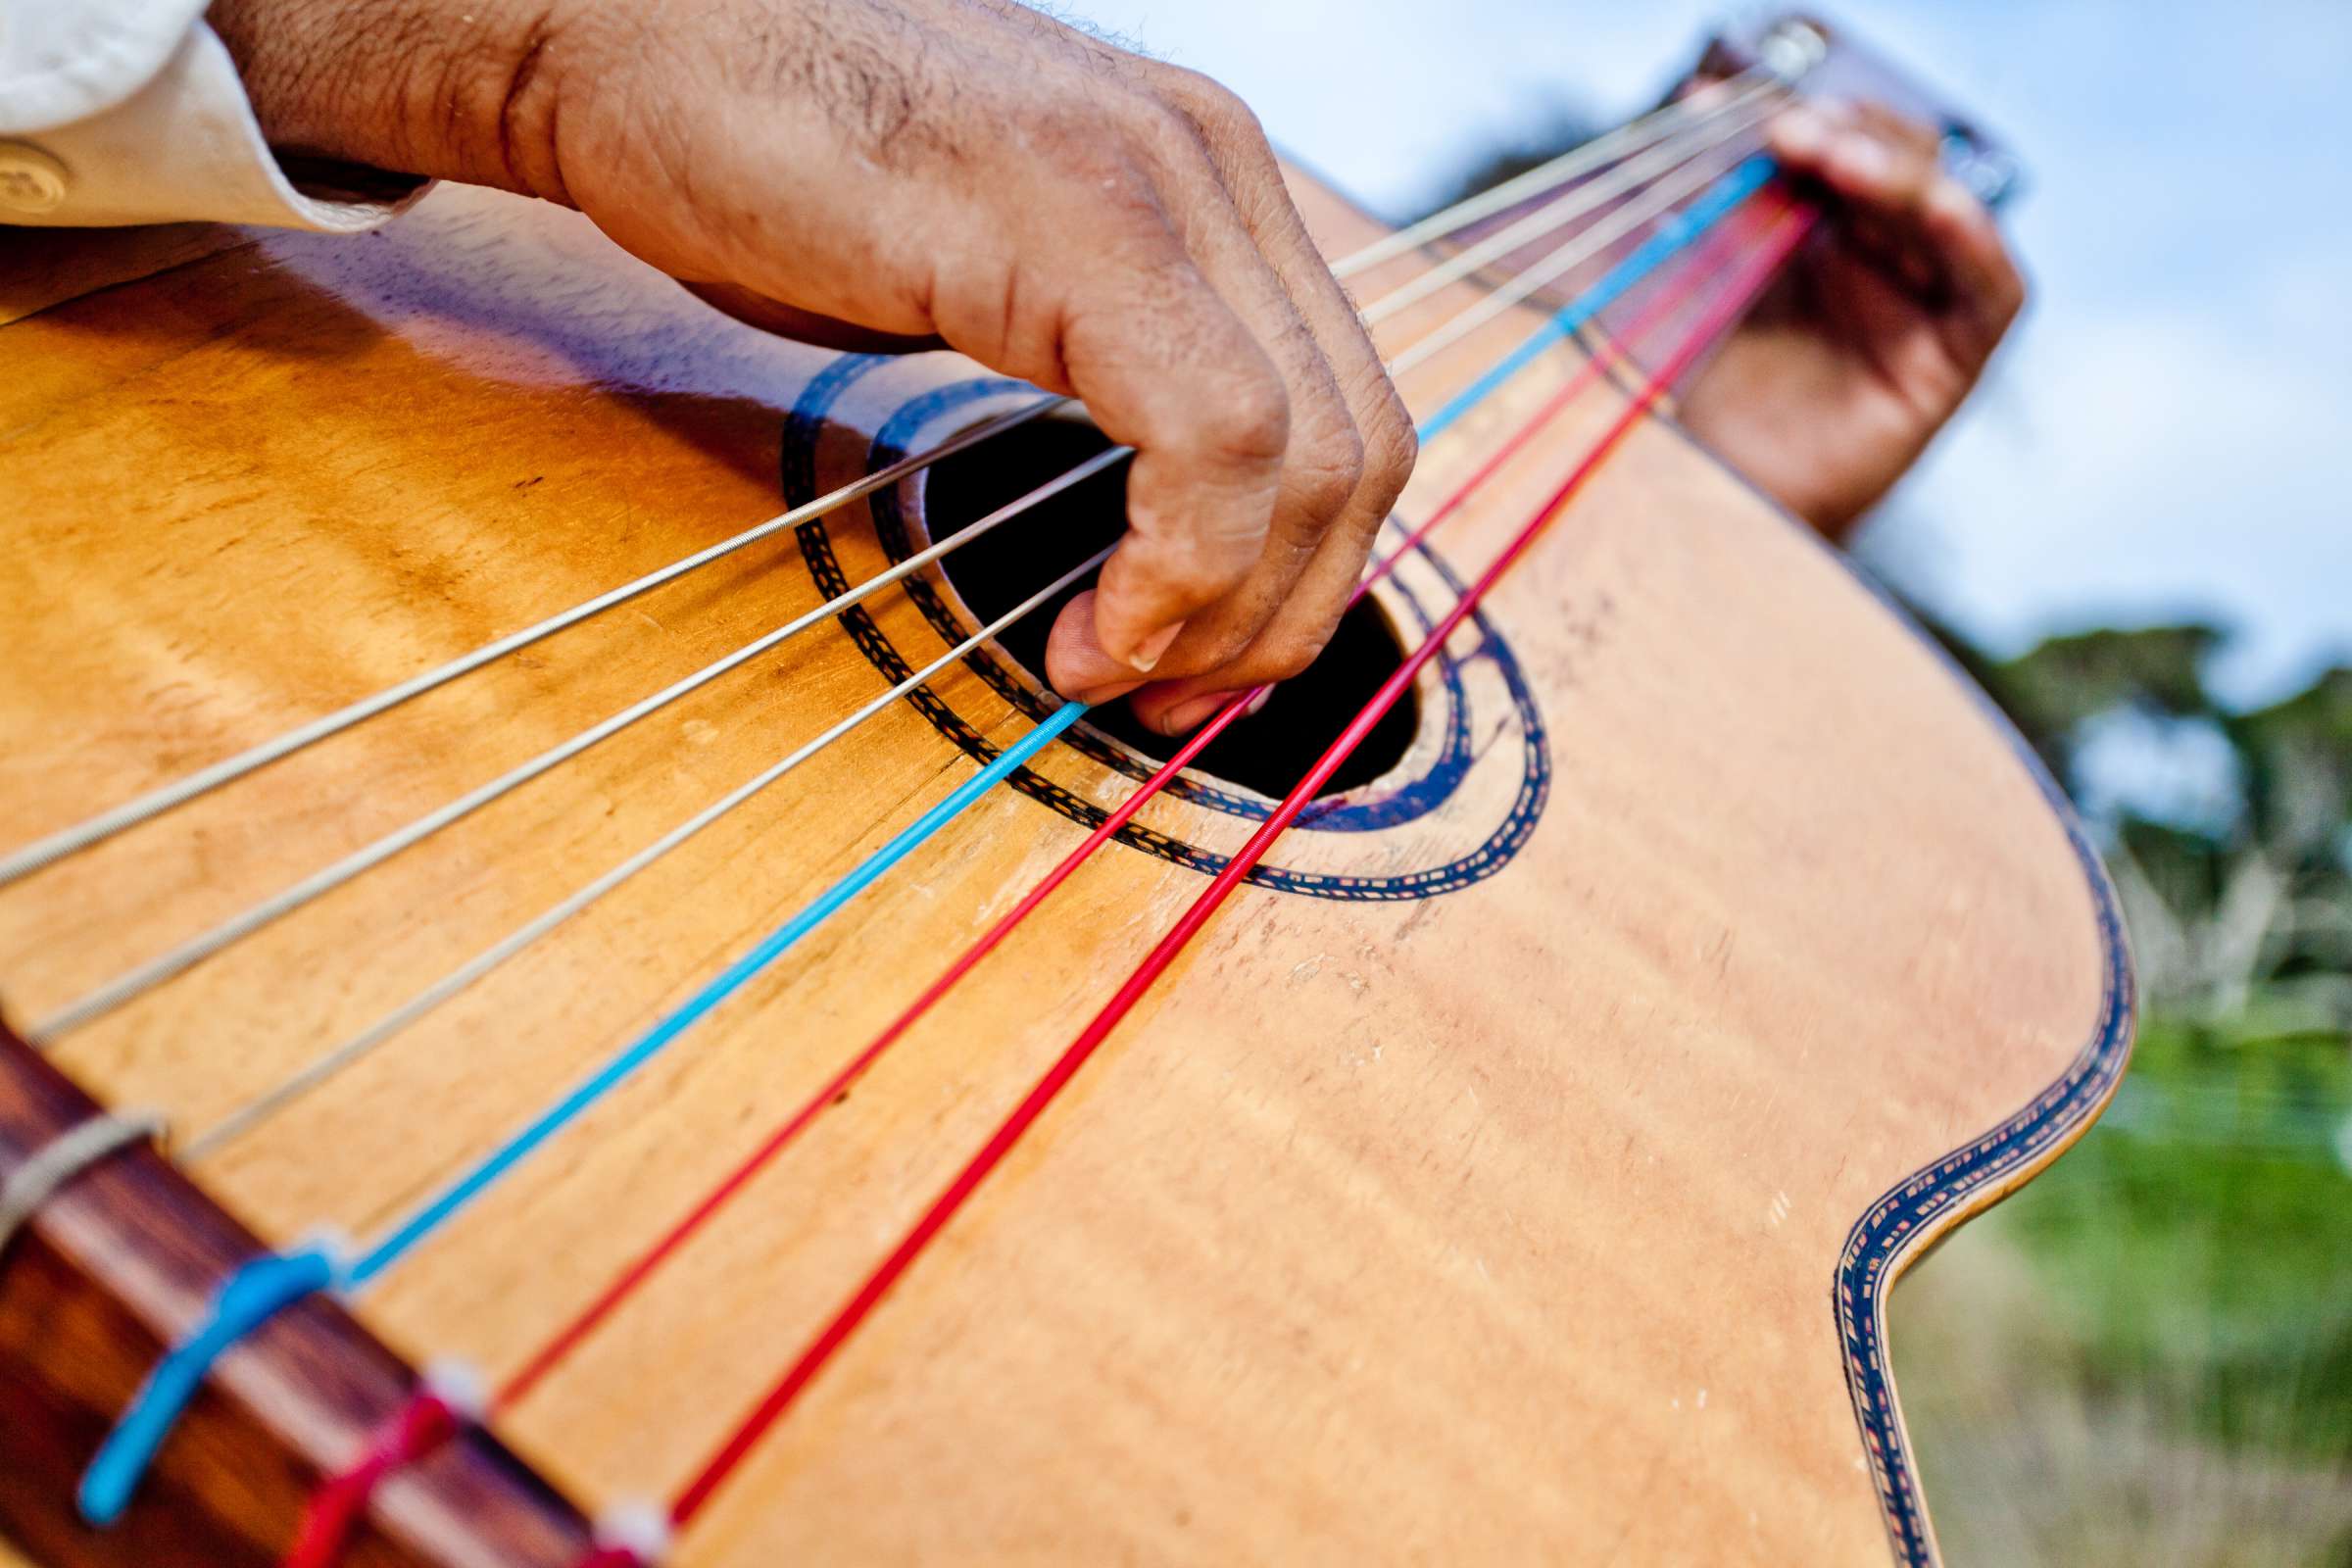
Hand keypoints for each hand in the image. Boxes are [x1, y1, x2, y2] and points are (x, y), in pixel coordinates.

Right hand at [206, 0, 1415, 732]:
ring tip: (1112, 667)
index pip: (1352, 416)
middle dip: (1287, 617)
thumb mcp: (990, 282)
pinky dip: (1178, 570)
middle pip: (1362, 448)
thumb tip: (1162, 538)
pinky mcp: (1079, 217)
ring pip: (1308, 453)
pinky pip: (1212, 435)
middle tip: (1173, 701)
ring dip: (1230, 614)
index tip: (1204, 670)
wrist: (619, 34)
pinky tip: (1098, 623)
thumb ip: (1106, 371)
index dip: (1308, 578)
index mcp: (1211, 183)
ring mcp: (1160, 178)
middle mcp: (1216, 165)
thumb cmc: (770, 166)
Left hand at [1677, 99, 2026, 537]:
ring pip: (1946, 209)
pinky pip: (1994, 289)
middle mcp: (1878, 264)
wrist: (1701, 501)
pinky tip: (1931, 208)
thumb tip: (1699, 101)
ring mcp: (1919, 310)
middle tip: (1789, 130)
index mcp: (1818, 235)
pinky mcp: (1950, 365)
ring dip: (1899, 170)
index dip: (1813, 120)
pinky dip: (1973, 239)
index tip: (1750, 112)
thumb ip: (1703, 195)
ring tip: (1833, 157)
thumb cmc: (1689, 397)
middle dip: (1851, 135)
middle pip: (1900, 165)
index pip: (1844, 147)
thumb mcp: (1690, 275)